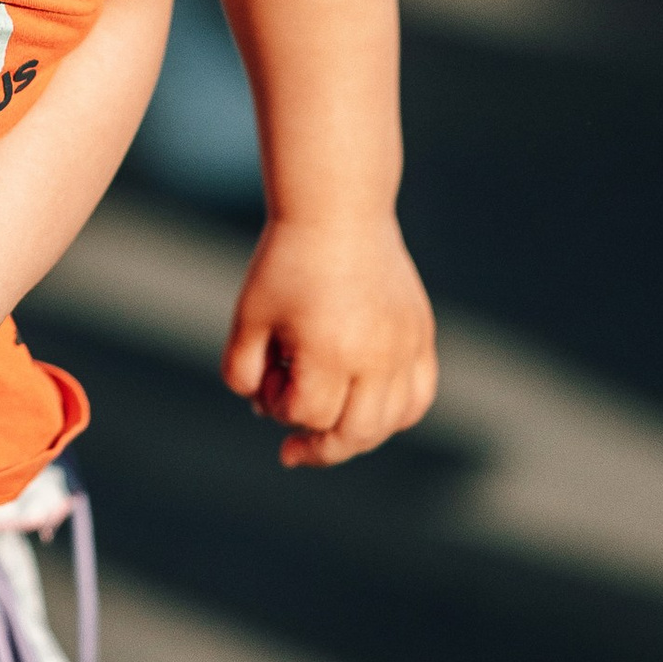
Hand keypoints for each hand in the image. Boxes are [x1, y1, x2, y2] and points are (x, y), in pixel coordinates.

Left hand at [222, 213, 437, 468]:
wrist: (337, 211)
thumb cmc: (285, 262)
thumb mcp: (248, 315)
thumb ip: (241, 370)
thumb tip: (261, 409)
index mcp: (329, 350)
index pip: (307, 415)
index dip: (279, 409)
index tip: (267, 380)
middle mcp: (375, 354)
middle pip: (356, 433)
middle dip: (320, 447)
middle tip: (293, 450)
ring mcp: (405, 345)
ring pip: (394, 421)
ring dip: (359, 434)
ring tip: (330, 426)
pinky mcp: (421, 333)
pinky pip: (419, 395)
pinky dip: (396, 414)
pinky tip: (367, 408)